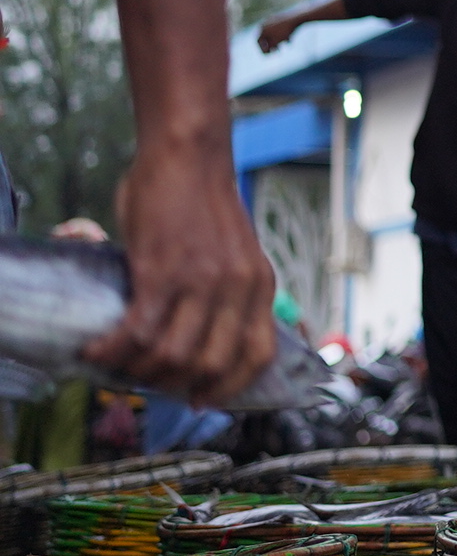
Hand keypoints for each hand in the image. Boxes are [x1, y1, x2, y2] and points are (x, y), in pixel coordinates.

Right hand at [86, 147, 276, 402]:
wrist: (189, 156)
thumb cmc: (201, 202)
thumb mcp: (234, 251)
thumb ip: (225, 291)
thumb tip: (196, 332)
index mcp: (261, 286)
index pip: (259, 354)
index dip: (230, 386)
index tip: (202, 399)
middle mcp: (238, 289)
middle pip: (211, 365)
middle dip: (176, 384)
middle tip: (148, 381)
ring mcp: (202, 283)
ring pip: (171, 355)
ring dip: (138, 370)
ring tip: (116, 364)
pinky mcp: (162, 273)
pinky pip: (138, 332)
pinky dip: (113, 350)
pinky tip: (96, 350)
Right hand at [255, 16, 299, 53]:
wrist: (296, 17)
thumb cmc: (285, 30)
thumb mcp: (276, 42)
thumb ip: (269, 47)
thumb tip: (265, 51)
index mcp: (262, 28)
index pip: (259, 41)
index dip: (262, 49)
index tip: (268, 55)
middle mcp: (266, 22)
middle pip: (267, 37)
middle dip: (272, 45)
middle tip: (277, 51)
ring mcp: (273, 19)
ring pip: (275, 33)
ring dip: (279, 41)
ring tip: (287, 44)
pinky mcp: (282, 17)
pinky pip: (281, 29)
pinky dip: (284, 35)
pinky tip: (290, 40)